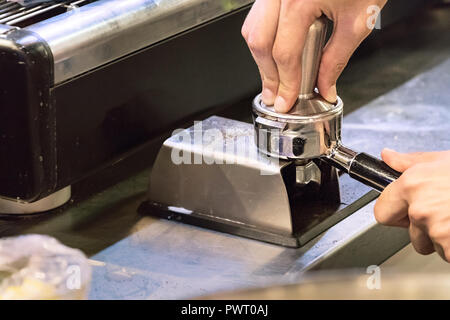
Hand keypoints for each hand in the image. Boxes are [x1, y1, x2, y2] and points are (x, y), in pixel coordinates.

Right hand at [241, 0, 386, 111]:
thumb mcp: (357, 21)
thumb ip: (336, 59)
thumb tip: (323, 86)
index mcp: (299, 0)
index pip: (284, 54)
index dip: (285, 83)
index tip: (285, 101)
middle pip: (260, 43)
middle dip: (267, 75)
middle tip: (275, 95)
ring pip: (252, 29)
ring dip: (261, 57)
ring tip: (275, 78)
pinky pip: (258, 17)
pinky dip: (264, 38)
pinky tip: (276, 52)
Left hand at [374, 149, 449, 261]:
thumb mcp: (442, 161)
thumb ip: (411, 162)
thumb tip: (388, 158)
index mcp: (412, 185)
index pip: (381, 212)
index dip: (395, 213)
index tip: (405, 211)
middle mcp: (420, 208)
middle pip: (407, 232)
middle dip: (420, 228)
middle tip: (443, 214)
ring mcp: (436, 230)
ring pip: (429, 245)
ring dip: (442, 238)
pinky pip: (447, 254)